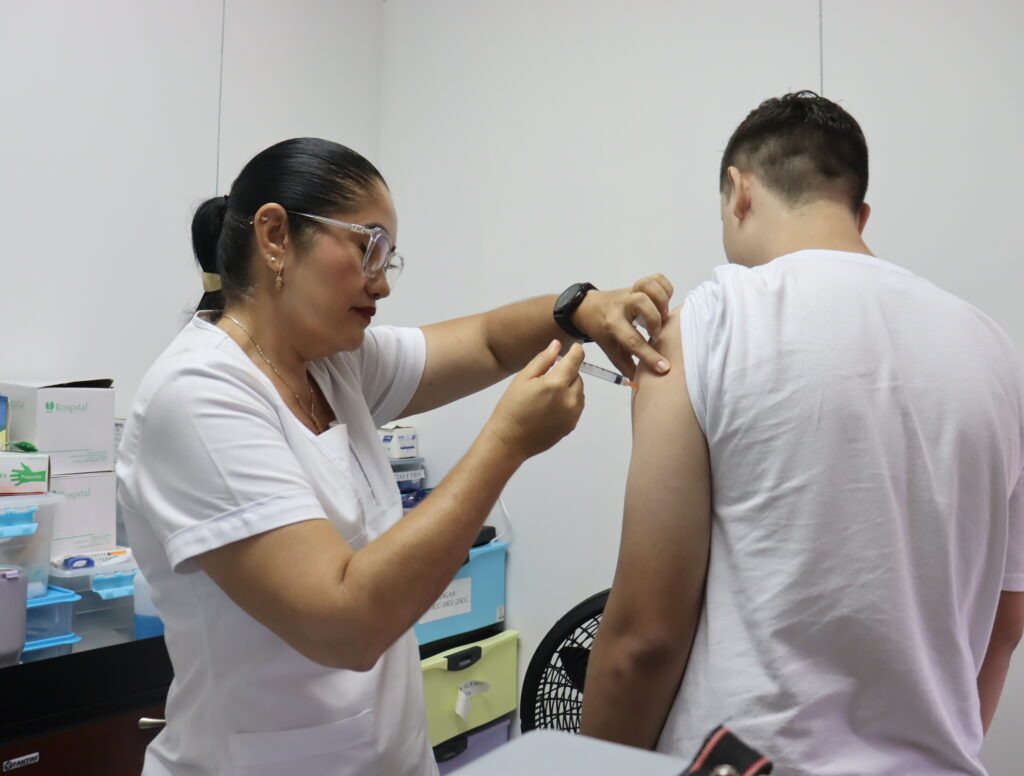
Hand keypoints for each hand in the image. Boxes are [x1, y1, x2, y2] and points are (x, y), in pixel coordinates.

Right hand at [485, 340, 584, 460]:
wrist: (510, 440)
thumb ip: (543, 360)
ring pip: (579, 392)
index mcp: (556, 384)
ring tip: (548, 395)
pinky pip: (577, 407)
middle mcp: (569, 399)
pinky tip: (550, 407)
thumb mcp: (523, 378)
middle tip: (548, 378)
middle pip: (578, 377)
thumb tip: (556, 345)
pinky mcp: (572, 425)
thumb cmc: (512, 409)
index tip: (576, 348)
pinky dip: (569, 402)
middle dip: (568, 373)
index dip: (577, 351)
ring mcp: (572, 414)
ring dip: (569, 388)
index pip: (576, 361)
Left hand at [573, 274, 673, 377]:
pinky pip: (656, 278)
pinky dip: (665, 288)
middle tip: (656, 333)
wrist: (588, 309)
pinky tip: (664, 303)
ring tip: (663, 315)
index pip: (632, 340)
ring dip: (661, 301)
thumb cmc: (602, 331)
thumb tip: (643, 381)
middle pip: (641, 303)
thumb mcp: (610, 350)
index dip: (649, 355)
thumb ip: (627, 366)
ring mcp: (630, 291)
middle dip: (654, 320)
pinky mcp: (638, 284)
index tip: (664, 367)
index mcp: (612, 323)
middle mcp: (621, 304)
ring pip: (648, 285)